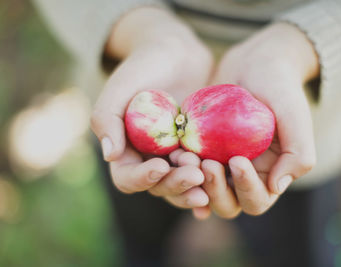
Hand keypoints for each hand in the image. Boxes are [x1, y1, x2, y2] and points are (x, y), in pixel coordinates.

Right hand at [90, 7, 212, 208]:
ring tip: (209, 171)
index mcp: (125, 151)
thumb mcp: (120, 86)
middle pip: (159, 187)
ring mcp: (175, 157)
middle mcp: (149, 159)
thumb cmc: (144, 67)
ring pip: (183, 184)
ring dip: (195, 185)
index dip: (142, 179)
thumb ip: (106, 117)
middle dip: (176, 184)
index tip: (161, 166)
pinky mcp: (197, 151)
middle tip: (195, 173)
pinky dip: (212, 179)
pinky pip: (204, 171)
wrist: (177, 55)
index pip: (128, 179)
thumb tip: (109, 154)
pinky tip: (225, 179)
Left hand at [197, 23, 318, 218]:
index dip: (246, 187)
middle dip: (215, 188)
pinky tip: (173, 153)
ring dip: (192, 180)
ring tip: (185, 155)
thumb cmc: (280, 86)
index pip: (257, 199)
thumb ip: (298, 153)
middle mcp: (242, 173)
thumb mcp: (294, 115)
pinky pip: (186, 166)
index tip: (237, 159)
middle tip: (207, 163)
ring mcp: (219, 161)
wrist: (255, 61)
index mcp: (269, 173)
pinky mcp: (200, 148)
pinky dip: (178, 166)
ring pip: (202, 188)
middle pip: (226, 203)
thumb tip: (277, 187)